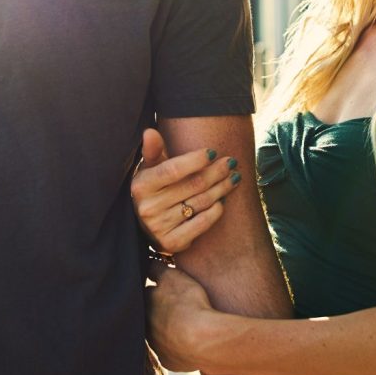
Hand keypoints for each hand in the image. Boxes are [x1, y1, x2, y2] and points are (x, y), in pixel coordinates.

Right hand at [131, 128, 241, 253]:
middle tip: (232, 162)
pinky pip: (202, 223)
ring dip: (222, 188)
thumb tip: (150, 132)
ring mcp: (159, 227)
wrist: (145, 226)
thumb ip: (153, 151)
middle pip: (193, 185)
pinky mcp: (172, 243)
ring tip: (234, 177)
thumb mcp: (150, 169)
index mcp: (141, 186)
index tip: (213, 151)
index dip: (195, 160)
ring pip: (201, 202)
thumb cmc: (153, 189)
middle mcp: (148, 207)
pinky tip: (223, 200)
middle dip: (216, 171)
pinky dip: (216, 210)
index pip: (173, 169)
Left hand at [146, 263, 215, 371]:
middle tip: (174, 304)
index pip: (145, 293)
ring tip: (182, 322)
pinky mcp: (170, 361)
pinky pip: (171, 352)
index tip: (164, 285)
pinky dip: (177, 346)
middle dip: (157, 310)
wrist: (204, 339)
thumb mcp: (173, 276)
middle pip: (149, 315)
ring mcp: (157, 347)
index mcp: (144, 305)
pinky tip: (188, 340)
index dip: (155, 288)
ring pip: (158, 335)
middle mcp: (145, 328)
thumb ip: (156, 268)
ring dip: (166, 329)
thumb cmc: (188, 304)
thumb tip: (147, 262)